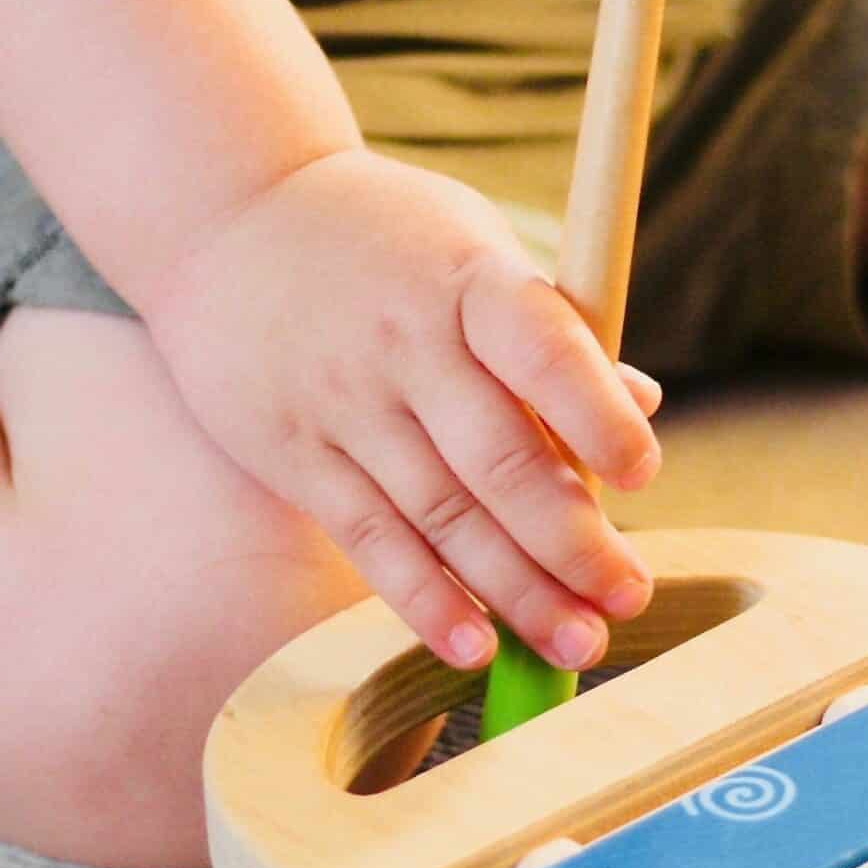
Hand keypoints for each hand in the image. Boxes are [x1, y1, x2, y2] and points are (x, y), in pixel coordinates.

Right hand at [147, 149, 660, 672]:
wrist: (226, 220)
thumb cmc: (385, 239)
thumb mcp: (472, 248)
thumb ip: (550, 331)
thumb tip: (642, 402)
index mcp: (468, 279)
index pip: (541, 349)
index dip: (595, 415)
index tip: (642, 474)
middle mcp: (405, 342)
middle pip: (498, 457)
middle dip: (571, 540)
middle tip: (629, 597)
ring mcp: (345, 403)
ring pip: (441, 514)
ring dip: (516, 590)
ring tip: (577, 642)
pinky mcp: (297, 455)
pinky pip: (371, 539)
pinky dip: (425, 600)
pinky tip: (475, 647)